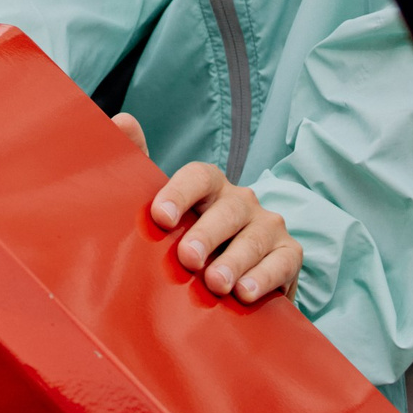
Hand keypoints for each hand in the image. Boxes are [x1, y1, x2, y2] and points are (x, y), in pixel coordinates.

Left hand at [142, 151, 301, 305]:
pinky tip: (245, 293)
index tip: (160, 218)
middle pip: (226, 211)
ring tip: (215, 284)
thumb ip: (140, 169)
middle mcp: (241, 201)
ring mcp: (268, 226)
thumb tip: (123, 119)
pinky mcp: (289, 254)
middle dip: (206, 234)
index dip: (179, 194)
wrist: (234, 281)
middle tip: (188, 259)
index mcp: (210, 186)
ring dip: (233, 262)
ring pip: (253, 239)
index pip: (198, 177)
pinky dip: (263, 278)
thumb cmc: (190, 240)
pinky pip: (281, 263)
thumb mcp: (165, 214)